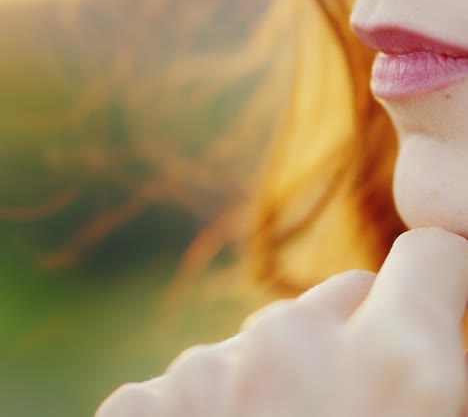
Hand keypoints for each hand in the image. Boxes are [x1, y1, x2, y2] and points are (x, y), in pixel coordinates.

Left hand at [96, 228, 467, 416]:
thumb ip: (428, 373)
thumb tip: (423, 333)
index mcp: (398, 366)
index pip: (431, 255)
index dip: (435, 279)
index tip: (431, 295)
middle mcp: (299, 345)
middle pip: (339, 297)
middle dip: (351, 336)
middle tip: (347, 403)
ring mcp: (210, 368)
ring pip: (265, 341)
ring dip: (279, 378)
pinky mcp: (145, 400)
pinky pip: (201, 378)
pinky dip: (214, 407)